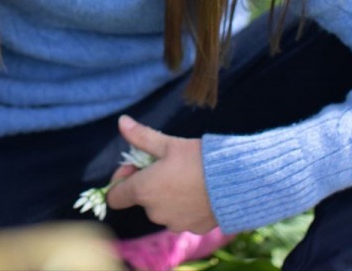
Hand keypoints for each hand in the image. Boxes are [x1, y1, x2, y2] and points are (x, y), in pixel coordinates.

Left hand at [105, 115, 218, 233]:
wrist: (236, 182)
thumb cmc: (199, 159)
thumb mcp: (168, 144)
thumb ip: (141, 136)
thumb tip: (121, 121)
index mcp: (143, 190)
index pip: (115, 196)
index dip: (122, 180)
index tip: (138, 166)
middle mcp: (154, 212)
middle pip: (141, 199)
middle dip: (149, 183)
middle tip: (167, 166)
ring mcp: (174, 223)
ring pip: (162, 208)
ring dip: (167, 195)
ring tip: (186, 177)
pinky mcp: (193, 229)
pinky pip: (181, 216)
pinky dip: (185, 206)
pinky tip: (199, 191)